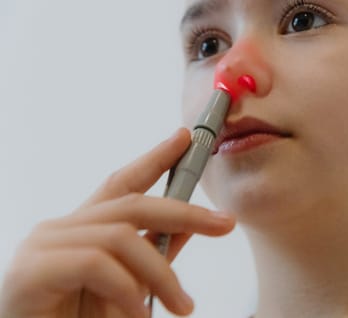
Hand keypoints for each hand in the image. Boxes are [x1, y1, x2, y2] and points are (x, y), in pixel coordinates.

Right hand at [0, 129, 235, 317]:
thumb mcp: (130, 287)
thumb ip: (154, 254)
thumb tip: (190, 227)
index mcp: (84, 231)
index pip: (123, 183)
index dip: (155, 158)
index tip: (185, 138)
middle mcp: (61, 229)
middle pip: (131, 204)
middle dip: (184, 211)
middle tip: (225, 223)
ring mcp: (44, 245)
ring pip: (121, 237)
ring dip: (160, 274)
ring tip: (183, 306)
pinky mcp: (32, 270)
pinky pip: (95, 263)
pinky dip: (126, 289)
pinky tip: (139, 313)